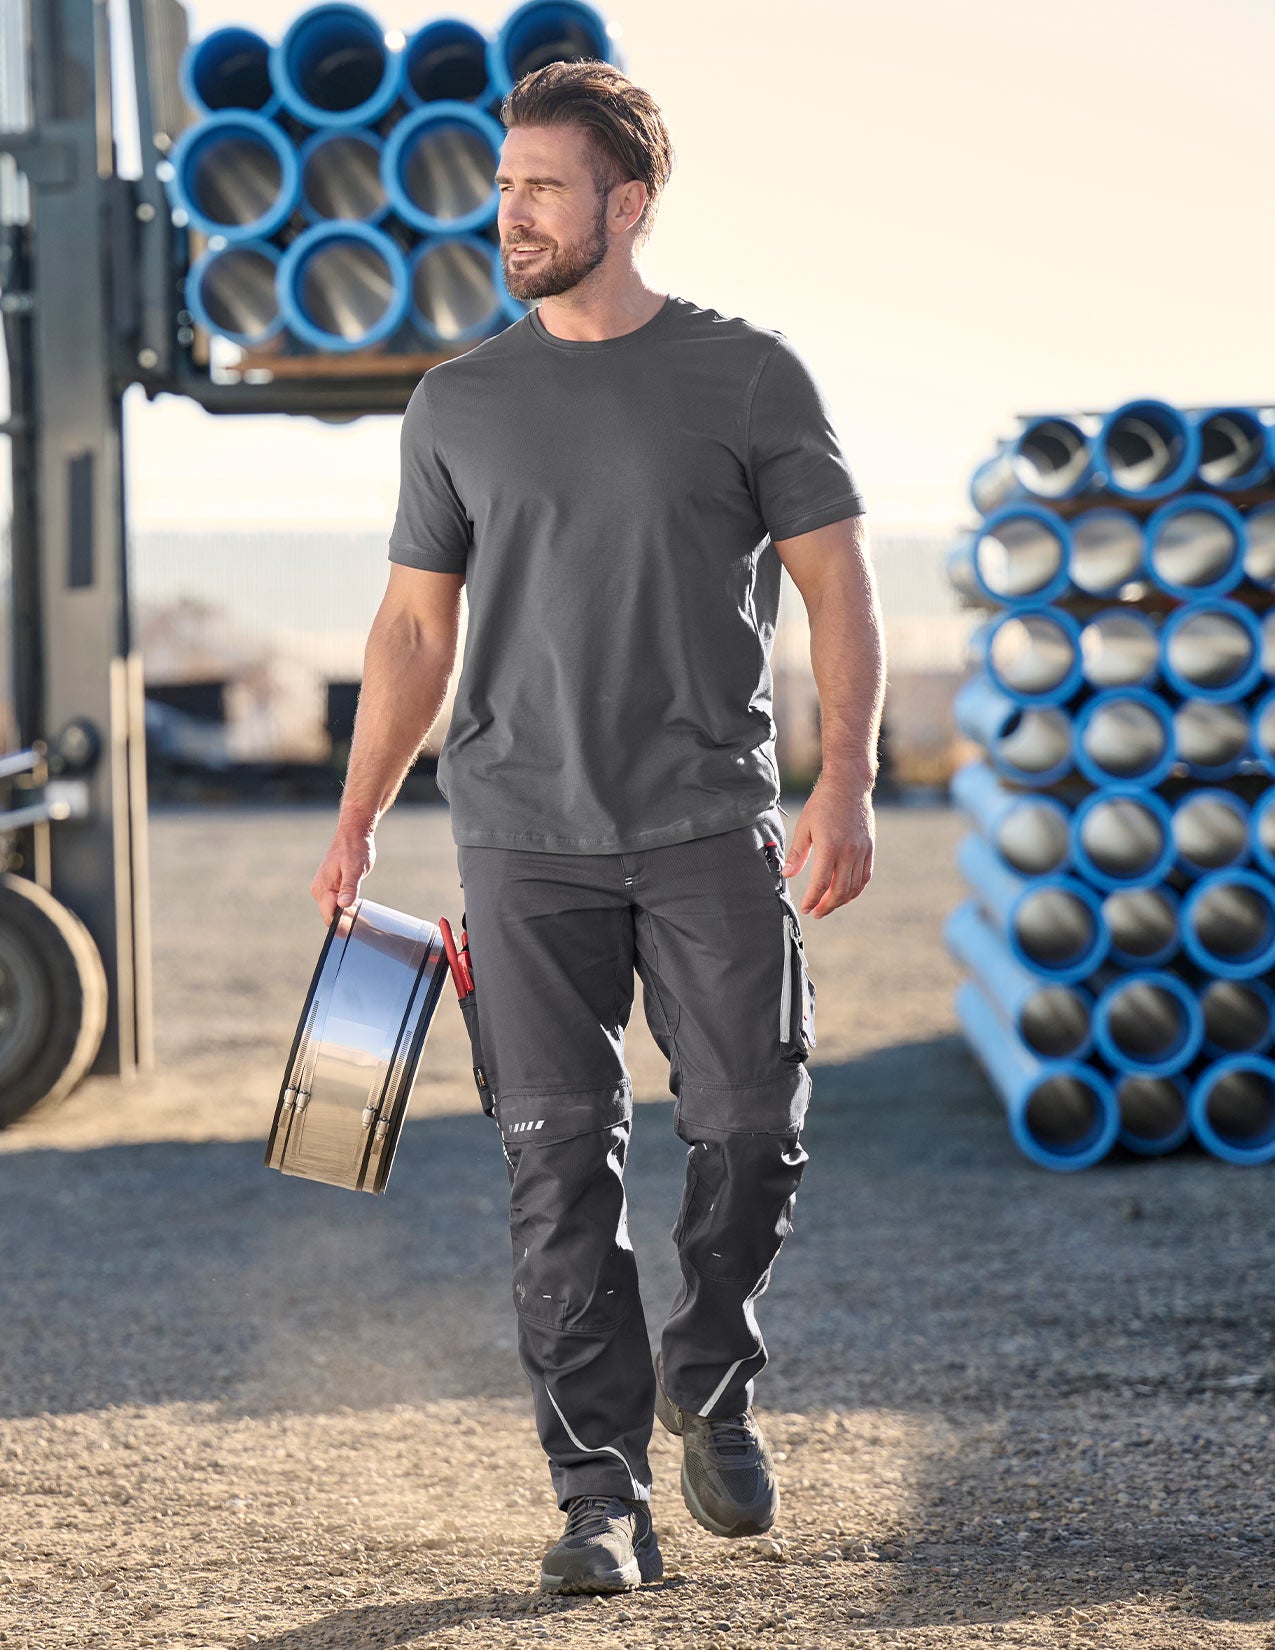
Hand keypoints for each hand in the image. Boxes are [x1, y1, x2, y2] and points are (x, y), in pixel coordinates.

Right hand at [310, 829, 375, 925]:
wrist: (353, 835)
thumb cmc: (355, 849)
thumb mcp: (354, 868)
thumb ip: (349, 887)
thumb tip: (343, 905)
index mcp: (322, 887)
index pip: (329, 916)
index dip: (341, 926)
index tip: (355, 930)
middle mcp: (319, 890)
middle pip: (330, 916)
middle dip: (344, 921)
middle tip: (362, 922)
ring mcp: (324, 889)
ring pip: (333, 911)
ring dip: (346, 914)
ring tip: (361, 913)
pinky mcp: (330, 887)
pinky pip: (336, 903)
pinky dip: (346, 907)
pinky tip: (357, 906)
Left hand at [781, 775, 874, 917]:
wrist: (849, 785)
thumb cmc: (822, 803)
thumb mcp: (804, 827)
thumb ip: (797, 854)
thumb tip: (787, 875)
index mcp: (830, 847)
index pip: (821, 883)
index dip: (812, 899)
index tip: (805, 907)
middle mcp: (849, 851)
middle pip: (840, 890)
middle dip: (827, 906)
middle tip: (816, 912)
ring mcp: (862, 850)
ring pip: (854, 886)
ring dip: (840, 900)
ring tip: (828, 905)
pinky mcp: (869, 848)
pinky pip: (865, 876)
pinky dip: (856, 889)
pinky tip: (845, 894)